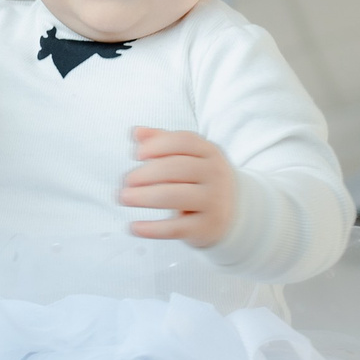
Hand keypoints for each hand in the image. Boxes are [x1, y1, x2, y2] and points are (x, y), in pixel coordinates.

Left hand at [121, 128, 235, 247]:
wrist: (235, 212)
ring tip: (124, 197)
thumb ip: (163, 142)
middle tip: (126, 181)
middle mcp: (215, 175)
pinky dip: (152, 228)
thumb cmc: (201, 179)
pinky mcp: (207, 227)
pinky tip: (134, 227)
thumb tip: (136, 132)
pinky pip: (176, 228)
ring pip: (175, 196)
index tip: (137, 154)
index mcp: (210, 153)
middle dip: (146, 173)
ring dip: (144, 197)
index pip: (183, 141)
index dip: (158, 145)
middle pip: (176, 168)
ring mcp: (214, 201)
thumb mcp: (190, 157)